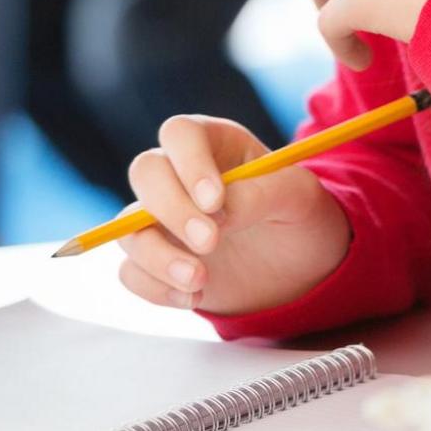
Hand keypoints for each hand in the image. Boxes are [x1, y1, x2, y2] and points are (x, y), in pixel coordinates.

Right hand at [118, 116, 350, 314]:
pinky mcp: (156, 260)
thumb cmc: (303, 218)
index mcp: (218, 144)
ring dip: (157, 256)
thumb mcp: (300, 199)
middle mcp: (181, 176)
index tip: (215, 201)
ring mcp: (162, 219)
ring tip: (200, 280)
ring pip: (128, 226)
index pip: (181, 133)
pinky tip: (193, 298)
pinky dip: (155, 287)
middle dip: (171, 209)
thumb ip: (262, 194)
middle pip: (146, 173)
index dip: (189, 163)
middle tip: (210, 242)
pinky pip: (131, 271)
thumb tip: (216, 211)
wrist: (303, 270)